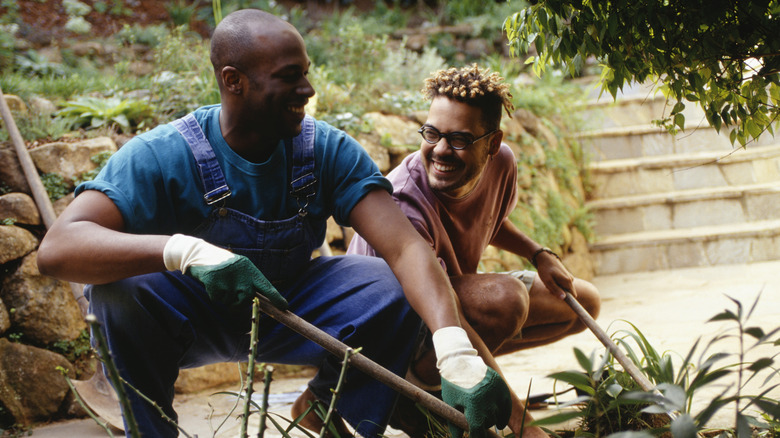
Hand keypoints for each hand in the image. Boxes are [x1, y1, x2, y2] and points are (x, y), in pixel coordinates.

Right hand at [163, 234, 287, 308]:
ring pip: (230, 302)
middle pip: (246, 299)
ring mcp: (228, 280)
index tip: (284, 307)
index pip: (266, 286)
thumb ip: (250, 282)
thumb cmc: (225, 265)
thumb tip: (257, 300)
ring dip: (225, 298)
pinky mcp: (215, 283)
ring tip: (221, 284)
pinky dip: (214, 296)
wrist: (201, 254)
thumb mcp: (241, 268)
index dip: (276, 298)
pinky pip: (217, 300)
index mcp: (250, 270)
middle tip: (232, 293)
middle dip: (239, 302)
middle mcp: (241, 275)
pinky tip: (212, 284)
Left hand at [433, 327, 510, 437]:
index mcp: (474, 404)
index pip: (478, 430)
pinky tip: (500, 423)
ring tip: (482, 415)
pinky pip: (506, 407)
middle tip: (474, 423)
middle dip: (481, 425)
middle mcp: (488, 399)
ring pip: (497, 416)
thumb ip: (456, 424)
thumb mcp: (451, 404)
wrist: (460, 361)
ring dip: (490, 419)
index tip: (474, 437)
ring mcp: (497, 392)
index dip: (475, 437)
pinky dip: (503, 415)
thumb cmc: (452, 384)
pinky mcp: (502, 387)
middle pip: (488, 423)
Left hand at [535, 250, 574, 298]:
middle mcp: (570, 279)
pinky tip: (550, 278)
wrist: (544, 257)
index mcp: (568, 281)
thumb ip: (555, 290)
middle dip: (557, 292)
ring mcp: (568, 276)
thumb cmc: (545, 269)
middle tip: (548, 287)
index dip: (567, 299)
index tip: (558, 297)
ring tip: (548, 281)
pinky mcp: (565, 274)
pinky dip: (555, 283)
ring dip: (555, 287)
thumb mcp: (548, 281)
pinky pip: (562, 283)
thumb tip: (563, 298)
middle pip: (566, 292)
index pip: (573, 296)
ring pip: (563, 288)